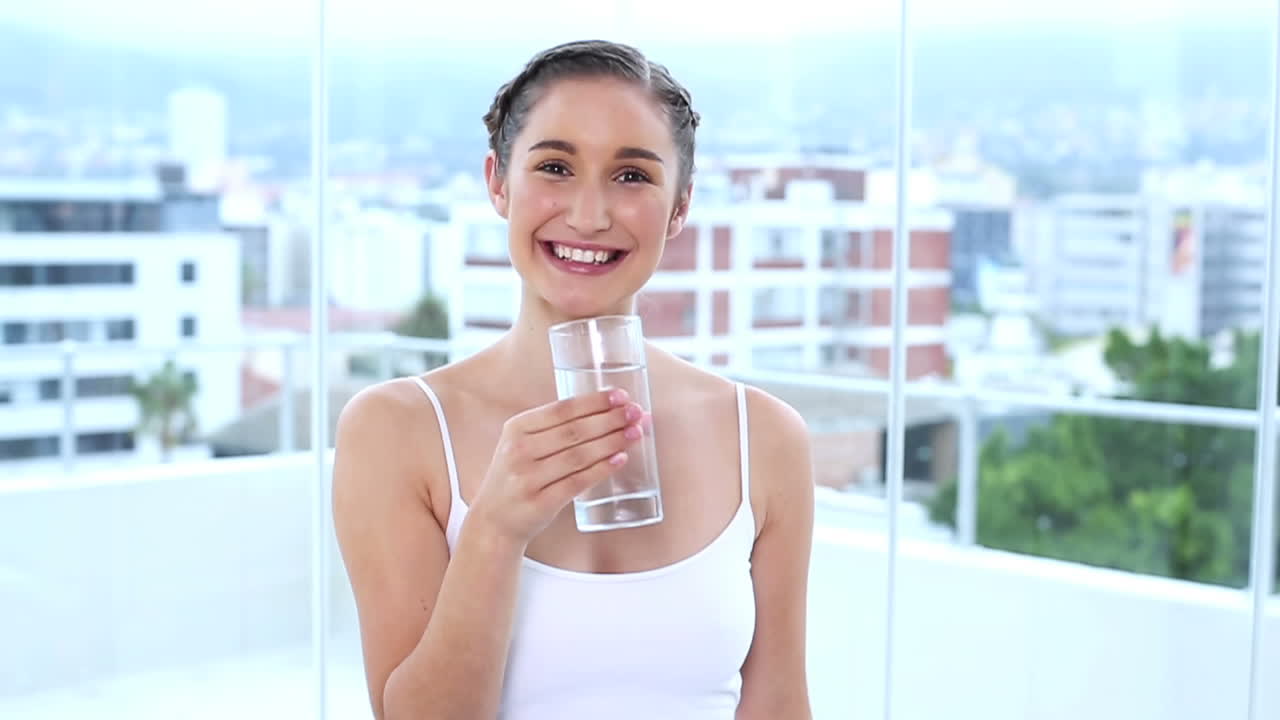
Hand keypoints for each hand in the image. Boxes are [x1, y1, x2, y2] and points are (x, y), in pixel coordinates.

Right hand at [467, 388, 646, 545]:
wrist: (494, 520)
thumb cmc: (518, 475)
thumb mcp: (522, 444)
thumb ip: (553, 428)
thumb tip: (606, 411)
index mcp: (517, 428)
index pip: (562, 409)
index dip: (594, 401)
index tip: (621, 396)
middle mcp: (519, 451)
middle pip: (574, 431)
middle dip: (610, 419)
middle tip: (636, 413)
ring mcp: (528, 478)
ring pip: (579, 456)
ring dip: (611, 442)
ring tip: (635, 433)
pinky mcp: (540, 503)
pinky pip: (577, 482)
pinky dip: (601, 470)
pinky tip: (620, 459)